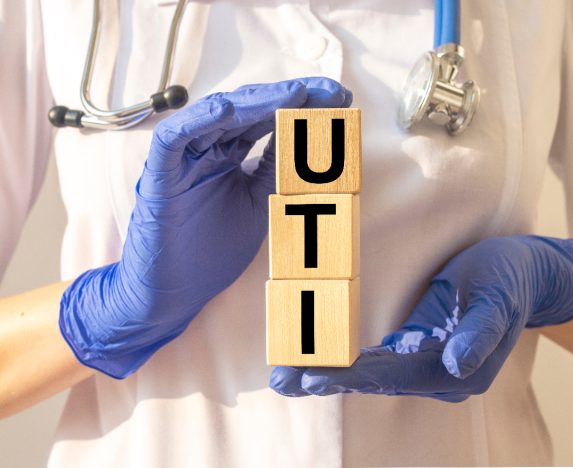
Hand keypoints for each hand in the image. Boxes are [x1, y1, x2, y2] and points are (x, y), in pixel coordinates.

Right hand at [59, 77, 352, 378]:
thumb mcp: (258, 204)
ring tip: (294, 94)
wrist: (174, 292)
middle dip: (289, 97)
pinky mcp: (159, 175)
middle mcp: (205, 150)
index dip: (301, 107)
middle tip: (330, 91)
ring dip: (255, 102)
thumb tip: (307, 136)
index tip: (340, 100)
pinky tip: (228, 110)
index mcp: (228, 156)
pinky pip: (173, 139)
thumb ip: (276, 169)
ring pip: (215, 117)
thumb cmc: (212, 251)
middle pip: (246, 110)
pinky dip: (197, 121)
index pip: (266, 120)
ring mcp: (182, 160)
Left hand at [270, 235, 572, 401]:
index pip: (391, 373)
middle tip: (282, 380)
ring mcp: (428, 364)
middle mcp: (438, 373)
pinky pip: (379, 361)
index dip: (349, 374)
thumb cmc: (507, 279)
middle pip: (374, 379)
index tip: (311, 376)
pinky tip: (319, 363)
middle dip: (326, 379)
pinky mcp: (421, 349)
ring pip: (372, 374)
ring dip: (329, 374)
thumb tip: (457, 367)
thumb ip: (479, 334)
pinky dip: (346, 364)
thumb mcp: (497, 297)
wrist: (526, 275)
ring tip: (287, 376)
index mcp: (456, 368)